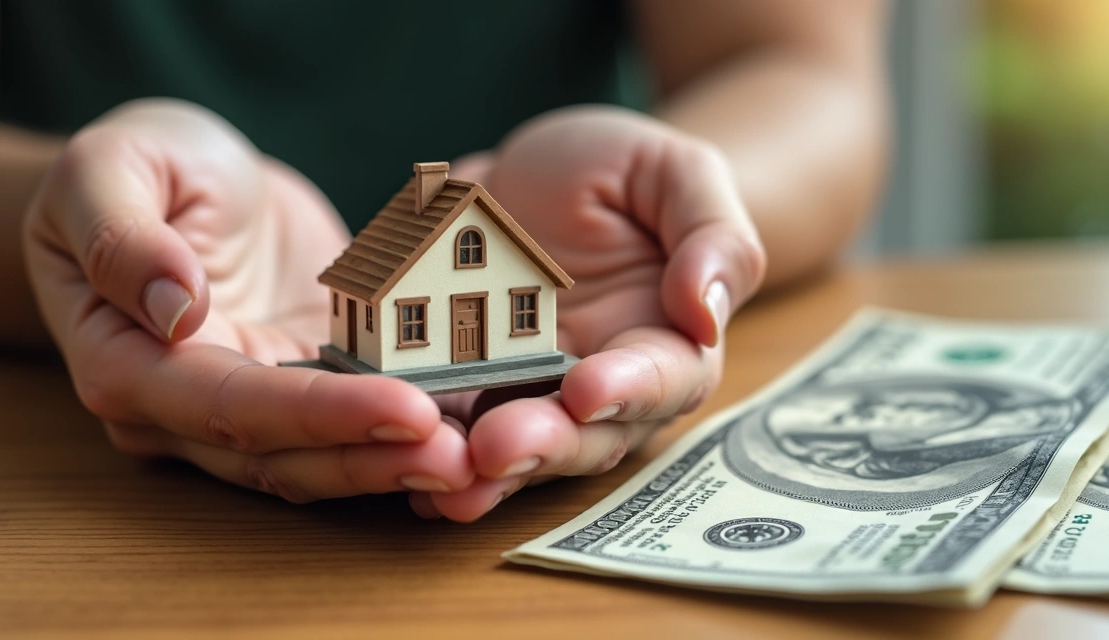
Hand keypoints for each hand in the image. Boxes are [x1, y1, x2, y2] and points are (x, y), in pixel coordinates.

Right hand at [23, 99, 473, 501]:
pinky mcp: (302, 390)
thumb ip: (123, 238)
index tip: (406, 408)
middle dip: (375, 460)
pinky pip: (352, 426)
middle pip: (284, 456)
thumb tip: (175, 307)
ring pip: (322, 461)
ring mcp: (247, 408)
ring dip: (397, 466)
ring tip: (478, 461)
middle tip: (465, 458)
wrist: (185, 182)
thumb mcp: (109, 171)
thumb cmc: (138, 167)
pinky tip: (469, 430)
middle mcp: (182, 412)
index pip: (230, 407)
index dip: (319, 416)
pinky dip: (406, 436)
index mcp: (127, 365)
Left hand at [411, 106, 766, 520]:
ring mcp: (535, 394)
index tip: (588, 389)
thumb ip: (711, 236)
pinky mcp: (474, 389)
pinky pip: (456, 427)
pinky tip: (397, 467)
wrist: (541, 173)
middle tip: (497, 447)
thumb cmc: (624, 171)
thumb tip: (705, 311)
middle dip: (543, 444)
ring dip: (484, 472)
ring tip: (444, 482)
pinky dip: (435, 451)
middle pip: (587, 433)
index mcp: (667, 338)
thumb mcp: (676, 173)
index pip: (664, 376)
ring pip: (519, 448)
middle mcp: (605, 383)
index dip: (629, 388)